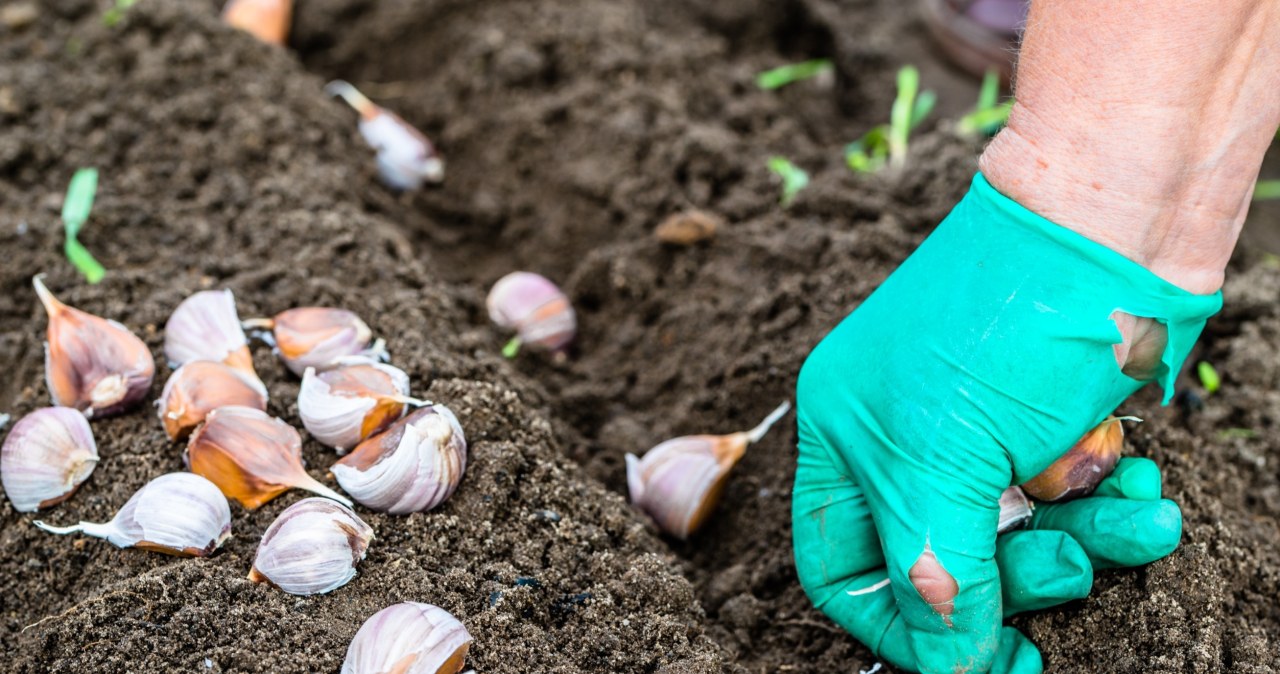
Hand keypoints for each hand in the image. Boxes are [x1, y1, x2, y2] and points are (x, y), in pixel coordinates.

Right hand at [791, 174, 1220, 672]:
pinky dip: (1109, 508)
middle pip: (938, 559)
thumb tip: (947, 664)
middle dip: (1011, 581)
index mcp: (839, 435)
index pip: (841, 568)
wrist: (1114, 216)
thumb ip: (936, 570)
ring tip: (1141, 525)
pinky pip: (1066, 503)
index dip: (899, 626)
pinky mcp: (1042, 420)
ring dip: (1082, 547)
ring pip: (1014, 538)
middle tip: (1068, 574)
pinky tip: (1143, 490)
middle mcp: (898, 435)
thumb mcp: (945, 459)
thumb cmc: (1005, 319)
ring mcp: (973, 426)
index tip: (974, 656)